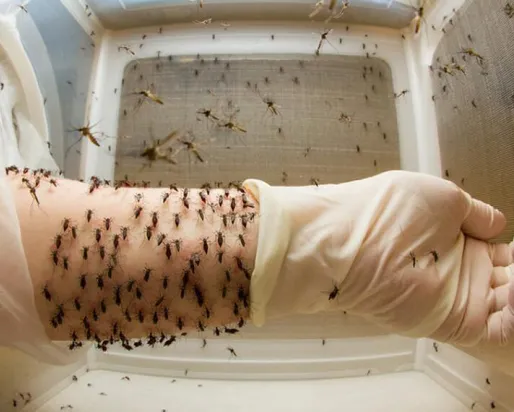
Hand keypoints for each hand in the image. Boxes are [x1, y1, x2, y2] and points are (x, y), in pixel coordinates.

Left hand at [245, 171, 513, 345]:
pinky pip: (500, 328)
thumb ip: (474, 212)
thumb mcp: (442, 196)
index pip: (500, 250)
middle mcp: (455, 268)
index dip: (513, 252)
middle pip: (506, 278)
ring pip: (508, 304)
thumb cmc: (385, 209)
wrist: (346, 240)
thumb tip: (497, 221)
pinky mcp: (454, 321)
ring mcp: (456, 296)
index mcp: (455, 236)